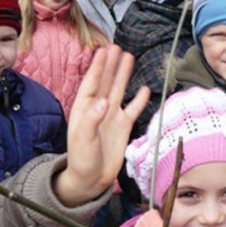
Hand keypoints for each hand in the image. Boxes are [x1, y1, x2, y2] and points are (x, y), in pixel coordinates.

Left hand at [54, 46, 149, 206]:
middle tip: (117, 47)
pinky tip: (144, 89)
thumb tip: (104, 101)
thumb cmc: (81, 159)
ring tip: (129, 58)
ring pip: (119, 90)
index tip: (103, 50)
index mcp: (85, 108)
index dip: (98, 66)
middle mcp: (98, 109)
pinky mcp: (123, 127)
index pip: (92, 82)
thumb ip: (92, 119)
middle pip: (106, 81)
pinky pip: (132, 109)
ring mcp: (111, 117)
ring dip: (123, 75)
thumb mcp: (83, 138)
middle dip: (111, 65)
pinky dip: (139, 100)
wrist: (91, 179)